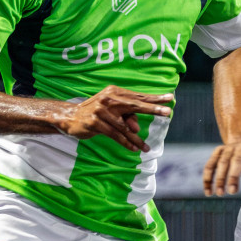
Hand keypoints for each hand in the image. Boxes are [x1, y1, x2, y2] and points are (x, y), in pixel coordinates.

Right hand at [56, 86, 173, 151]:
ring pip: (124, 126)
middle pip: (135, 105)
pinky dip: (125, 142)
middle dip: (152, 109)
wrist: (70, 117)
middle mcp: (109, 98)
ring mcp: (101, 110)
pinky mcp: (95, 122)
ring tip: (146, 148)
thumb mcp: (112, 112)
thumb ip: (127, 117)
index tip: (170, 98)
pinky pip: (115, 135)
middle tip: (167, 112)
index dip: (154, 98)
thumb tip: (137, 127)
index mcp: (115, 92)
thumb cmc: (96, 113)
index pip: (138, 96)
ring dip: (136, 139)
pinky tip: (134, 149)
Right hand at [203, 141, 240, 212]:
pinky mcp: (218, 151)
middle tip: (232, 193)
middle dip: (234, 176)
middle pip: (238, 160)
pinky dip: (208, 178)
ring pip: (223, 162)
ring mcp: (229, 148)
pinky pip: (210, 165)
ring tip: (220, 194)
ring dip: (220, 179)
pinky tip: (208, 192)